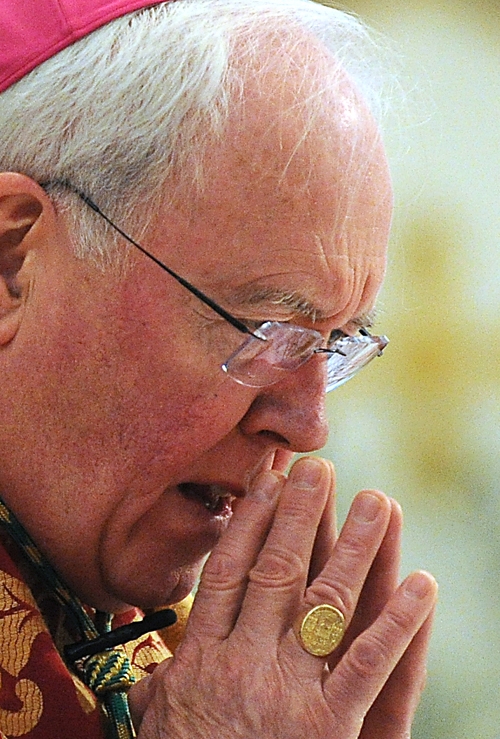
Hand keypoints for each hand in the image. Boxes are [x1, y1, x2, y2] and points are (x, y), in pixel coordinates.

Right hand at [128, 457, 436, 738]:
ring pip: (325, 604)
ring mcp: (287, 690)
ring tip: (378, 502)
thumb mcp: (161, 725)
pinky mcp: (328, 726)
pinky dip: (398, 623)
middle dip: (300, 515)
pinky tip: (423, 585)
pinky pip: (367, 665)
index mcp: (203, 656)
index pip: (228, 571)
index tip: (268, 479)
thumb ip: (159, 688)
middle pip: (275, 572)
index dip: (250, 520)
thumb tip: (147, 663)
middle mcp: (244, 661)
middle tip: (321, 469)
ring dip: (356, 549)